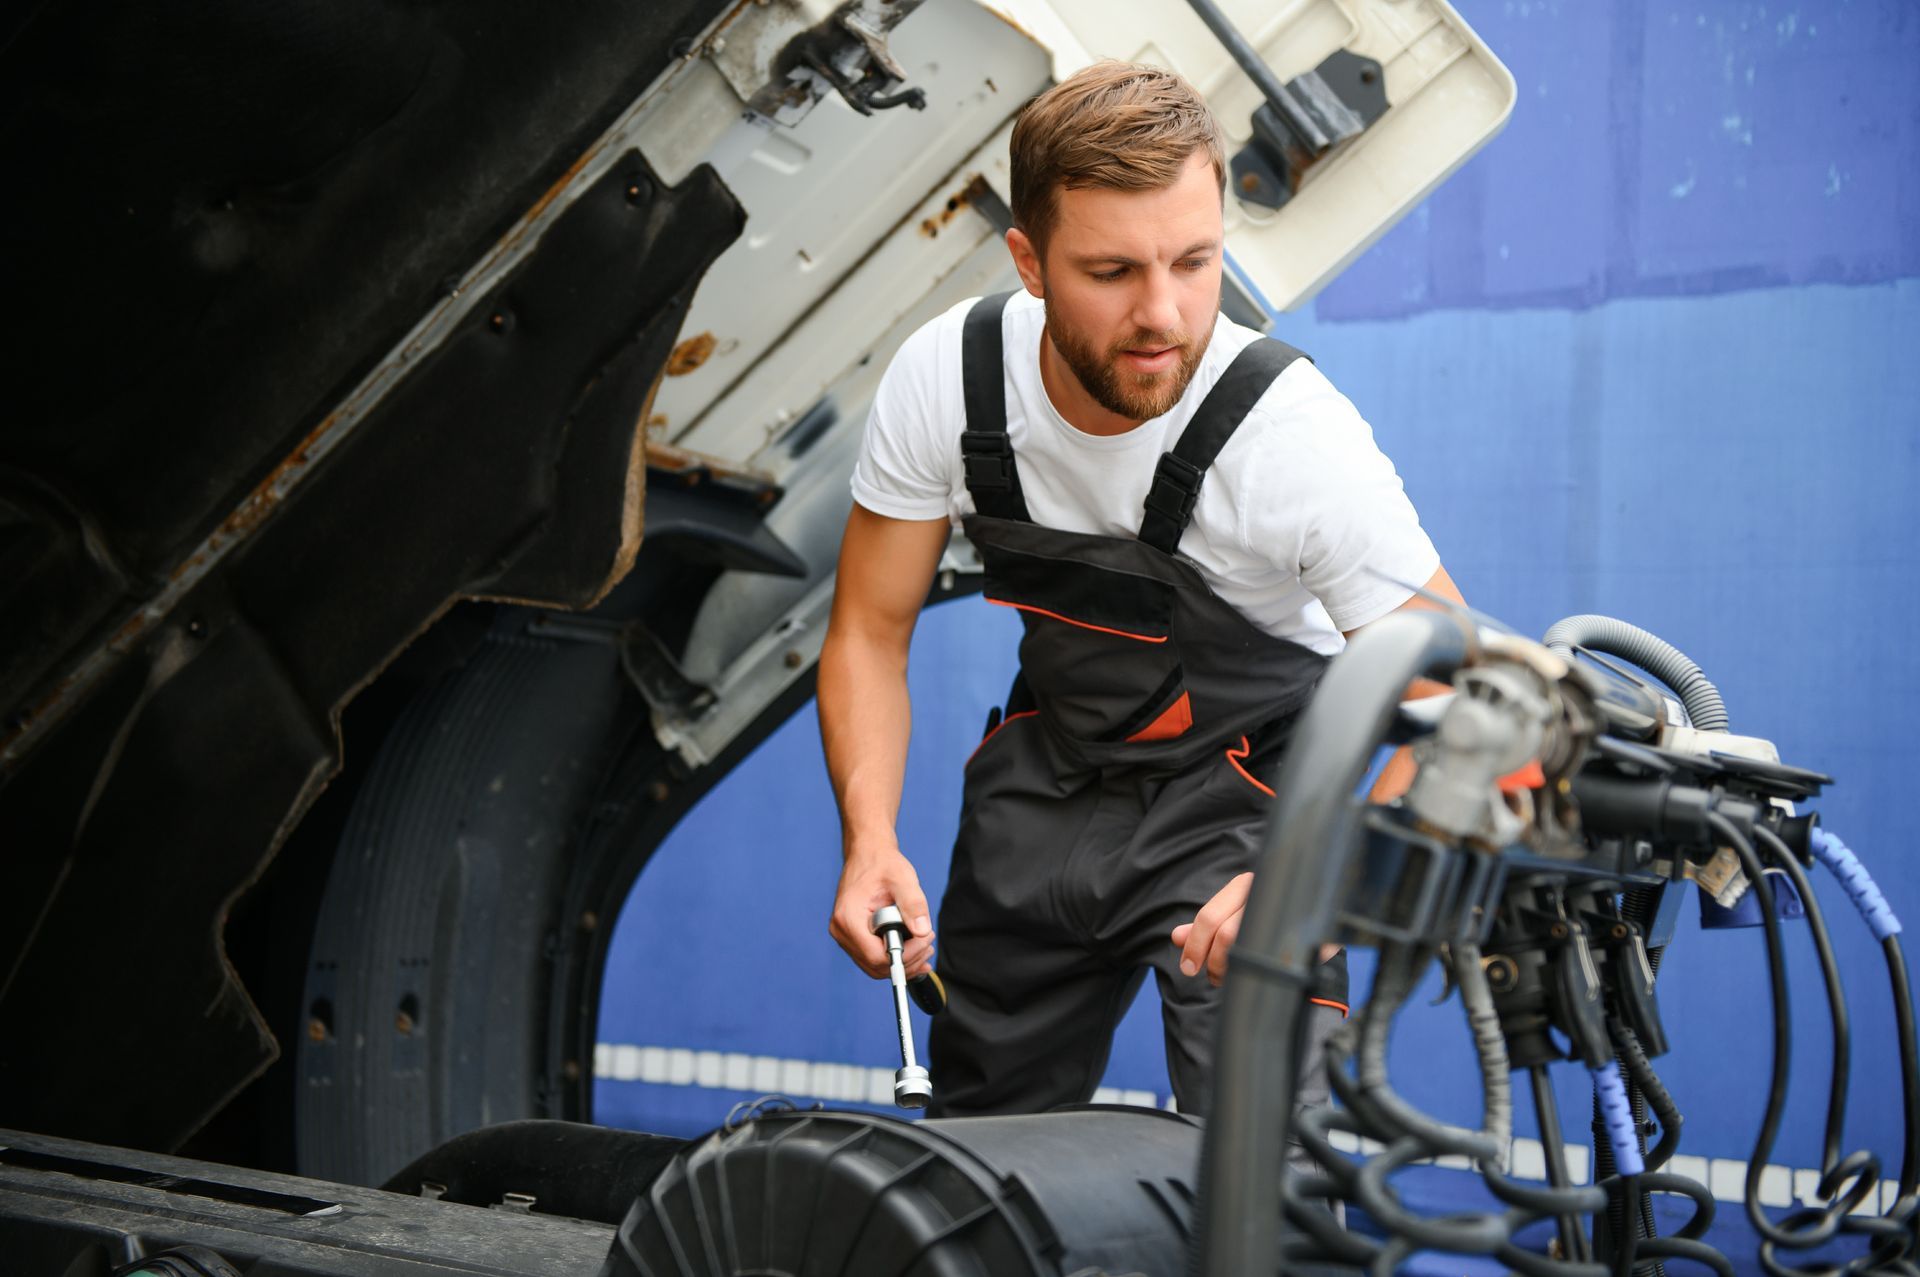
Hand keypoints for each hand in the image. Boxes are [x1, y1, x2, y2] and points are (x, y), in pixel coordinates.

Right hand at [830, 840, 934, 978]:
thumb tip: (923, 932)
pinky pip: (874, 958)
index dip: (905, 955)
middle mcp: (841, 932)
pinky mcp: (854, 937)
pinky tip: (915, 951)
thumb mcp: (902, 878)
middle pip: (875, 966)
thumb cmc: (882, 863)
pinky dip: (895, 958)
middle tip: (929, 942)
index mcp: (848, 918)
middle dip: (907, 960)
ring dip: (903, 962)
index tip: (925, 938)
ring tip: (925, 945)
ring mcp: (845, 936)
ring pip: (875, 966)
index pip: (876, 956)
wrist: (868, 855)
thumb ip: (913, 904)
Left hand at [1171, 873, 1338, 986]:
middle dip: (1213, 962)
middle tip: (1212, 977)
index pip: (1209, 916)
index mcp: (1245, 885)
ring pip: (1246, 947)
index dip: (1194, 945)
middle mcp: (1265, 893)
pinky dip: (1255, 973)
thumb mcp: (1234, 917)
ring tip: (1232, 977)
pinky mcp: (1308, 936)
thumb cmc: (1268, 921)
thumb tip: (1177, 937)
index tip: (1188, 967)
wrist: (1321, 920)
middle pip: (1226, 933)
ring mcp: (1286, 914)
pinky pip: (1271, 959)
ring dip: (1232, 970)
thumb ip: (1207, 927)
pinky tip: (1253, 976)